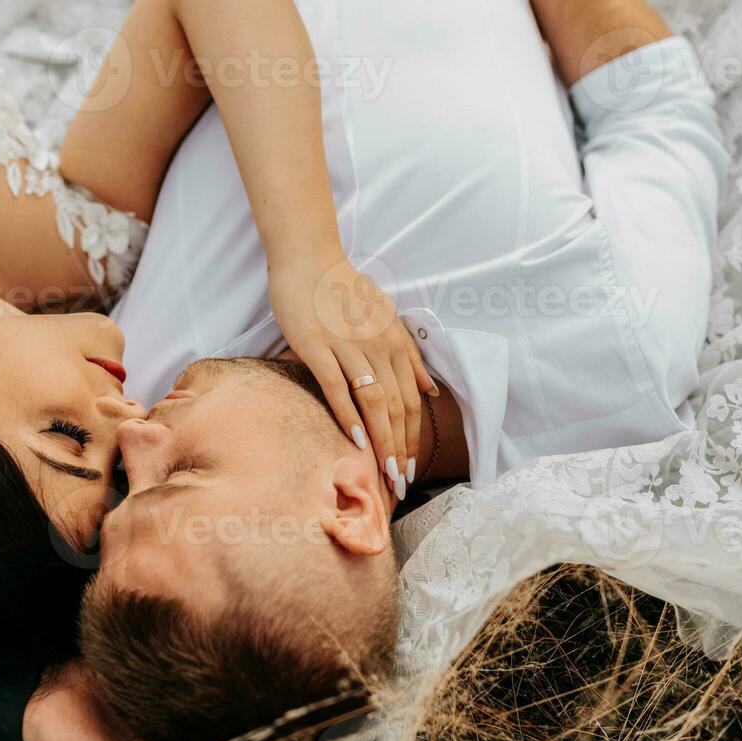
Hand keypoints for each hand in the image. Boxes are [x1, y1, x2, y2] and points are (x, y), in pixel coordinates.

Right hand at [268, 251, 435, 496]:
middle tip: (400, 482)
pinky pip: (338, 386)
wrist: (309, 258)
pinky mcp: (317, 345)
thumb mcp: (386, 316)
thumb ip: (409, 354)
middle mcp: (377, 344)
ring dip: (382, 440)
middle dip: (401, 447)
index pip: (411, 397)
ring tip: (383, 472)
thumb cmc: (343, 289)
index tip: (410, 466)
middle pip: (397, 405)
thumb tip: (432, 390)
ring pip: (373, 400)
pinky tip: (355, 439)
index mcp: (394, 340)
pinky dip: (349, 414)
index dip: (413, 434)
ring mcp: (347, 345)